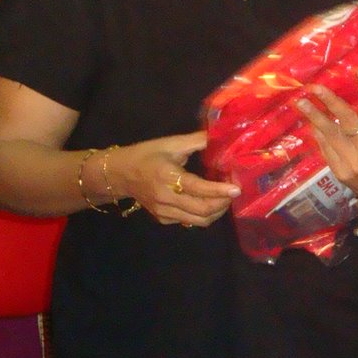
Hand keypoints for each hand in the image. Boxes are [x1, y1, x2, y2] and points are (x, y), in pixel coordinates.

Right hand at [106, 131, 237, 226]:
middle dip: (224, 202)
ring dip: (218, 211)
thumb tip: (223, 136)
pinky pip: (191, 222)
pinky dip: (205, 214)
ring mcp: (164, 213)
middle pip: (203, 210)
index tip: (237, 188)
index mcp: (167, 177)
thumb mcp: (171, 143)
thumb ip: (197, 141)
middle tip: (234, 190)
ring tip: (225, 197)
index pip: (198, 188)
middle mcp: (165, 198)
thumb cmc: (147, 155)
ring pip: (200, 221)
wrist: (120, 174)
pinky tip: (210, 201)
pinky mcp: (163, 220)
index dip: (219, 190)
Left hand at [296, 69, 357, 208]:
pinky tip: (308, 121)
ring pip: (331, 134)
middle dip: (331, 102)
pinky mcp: (340, 171)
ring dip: (315, 117)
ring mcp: (352, 161)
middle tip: (316, 86)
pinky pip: (326, 149)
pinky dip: (317, 135)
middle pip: (347, 120)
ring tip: (301, 101)